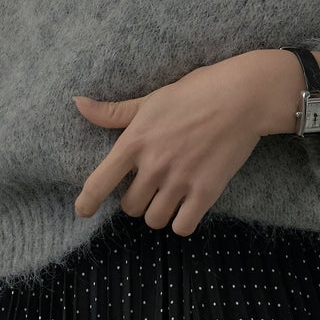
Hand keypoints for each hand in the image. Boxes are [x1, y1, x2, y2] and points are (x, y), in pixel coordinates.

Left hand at [73, 51, 298, 235]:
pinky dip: (181, 223)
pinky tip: (187, 209)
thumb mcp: (151, 100)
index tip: (83, 211)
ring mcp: (180, 180)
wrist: (242, 97)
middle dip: (137, 201)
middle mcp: (153, 165)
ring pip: (154, 220)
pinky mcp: (206, 191)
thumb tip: (77, 104)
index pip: (99, 182)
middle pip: (130, 207)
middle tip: (150, 188)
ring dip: (159, 213)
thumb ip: (114, 112)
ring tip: (168, 199)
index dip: (87, 202)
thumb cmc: (195, 93)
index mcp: (135, 141)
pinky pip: (182, 227)